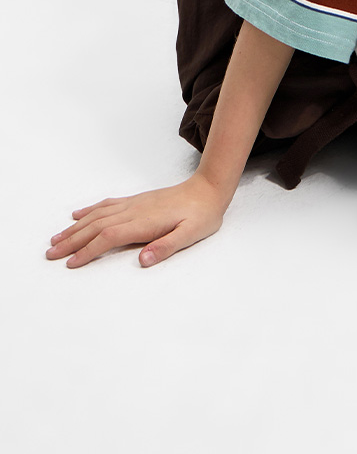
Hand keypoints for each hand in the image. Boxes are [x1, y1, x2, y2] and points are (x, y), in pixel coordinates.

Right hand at [45, 174, 228, 268]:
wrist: (209, 189)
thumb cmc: (202, 215)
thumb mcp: (190, 235)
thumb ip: (166, 246)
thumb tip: (143, 259)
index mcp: (144, 222)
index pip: (108, 237)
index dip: (88, 251)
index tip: (70, 264)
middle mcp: (134, 211)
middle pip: (96, 226)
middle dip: (72, 241)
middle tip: (50, 254)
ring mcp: (133, 204)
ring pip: (97, 215)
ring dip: (75, 228)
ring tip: (56, 239)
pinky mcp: (136, 201)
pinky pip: (107, 205)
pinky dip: (89, 210)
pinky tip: (78, 214)